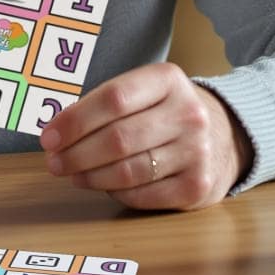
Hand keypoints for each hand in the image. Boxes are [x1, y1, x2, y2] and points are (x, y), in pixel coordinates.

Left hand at [39, 64, 252, 209]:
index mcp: (168, 79)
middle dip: (76, 153)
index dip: (75, 120)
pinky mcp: (198, 186)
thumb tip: (56, 131)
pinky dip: (115, 192)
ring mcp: (197, 152)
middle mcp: (188, 113)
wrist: (225, 134)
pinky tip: (103, 184)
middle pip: (117, 138)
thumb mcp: (145, 91)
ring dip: (90, 175)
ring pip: (128, 171)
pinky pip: (143, 195)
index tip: (48, 136)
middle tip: (53, 161)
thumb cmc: (166, 111)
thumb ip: (105, 105)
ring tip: (72, 173)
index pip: (113, 99)